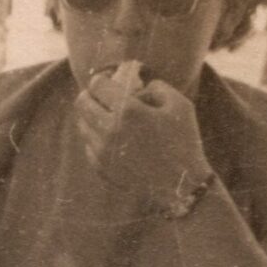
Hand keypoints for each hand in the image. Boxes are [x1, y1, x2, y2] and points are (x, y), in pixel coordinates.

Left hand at [72, 66, 210, 194]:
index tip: (109, 82)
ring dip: (92, 117)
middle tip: (102, 97)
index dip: (102, 79)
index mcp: (127, 110)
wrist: (183, 186)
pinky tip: (112, 138)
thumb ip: (157, 86)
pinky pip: (88, 145)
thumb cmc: (185, 142)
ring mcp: (102, 151)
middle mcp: (109, 129)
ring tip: (109, 117)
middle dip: (91, 95)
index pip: (98, 84)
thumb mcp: (180, 104)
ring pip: (82, 124)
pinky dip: (96, 138)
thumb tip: (139, 86)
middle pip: (82, 103)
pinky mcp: (101, 168)